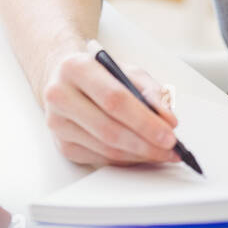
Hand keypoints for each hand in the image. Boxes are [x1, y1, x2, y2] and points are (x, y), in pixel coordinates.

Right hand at [40, 39, 180, 165]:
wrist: (65, 78)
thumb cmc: (100, 74)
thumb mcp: (128, 71)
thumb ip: (151, 92)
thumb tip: (168, 120)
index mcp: (76, 68)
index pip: (114, 99)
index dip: (144, 121)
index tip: (169, 134)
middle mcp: (60, 95)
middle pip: (108, 129)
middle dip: (145, 143)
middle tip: (170, 149)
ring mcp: (58, 123)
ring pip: (104, 148)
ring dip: (138, 154)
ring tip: (161, 153)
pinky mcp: (62, 145)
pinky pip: (99, 159)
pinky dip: (125, 159)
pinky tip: (140, 154)